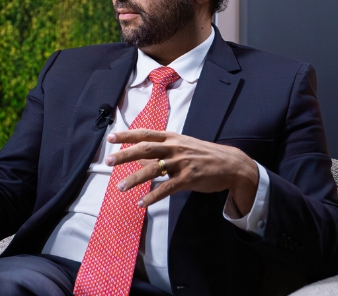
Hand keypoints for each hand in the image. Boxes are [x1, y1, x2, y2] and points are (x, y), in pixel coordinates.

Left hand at [106, 129, 258, 213]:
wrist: (230, 164)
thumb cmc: (202, 154)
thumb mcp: (181, 147)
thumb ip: (160, 152)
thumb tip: (137, 159)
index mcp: (171, 138)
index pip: (145, 134)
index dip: (127, 135)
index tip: (110, 138)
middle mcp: (174, 148)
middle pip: (145, 149)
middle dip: (125, 155)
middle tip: (108, 161)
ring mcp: (181, 163)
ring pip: (153, 170)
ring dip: (134, 179)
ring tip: (120, 187)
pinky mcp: (188, 178)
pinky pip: (166, 188)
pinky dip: (152, 196)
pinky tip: (141, 202)